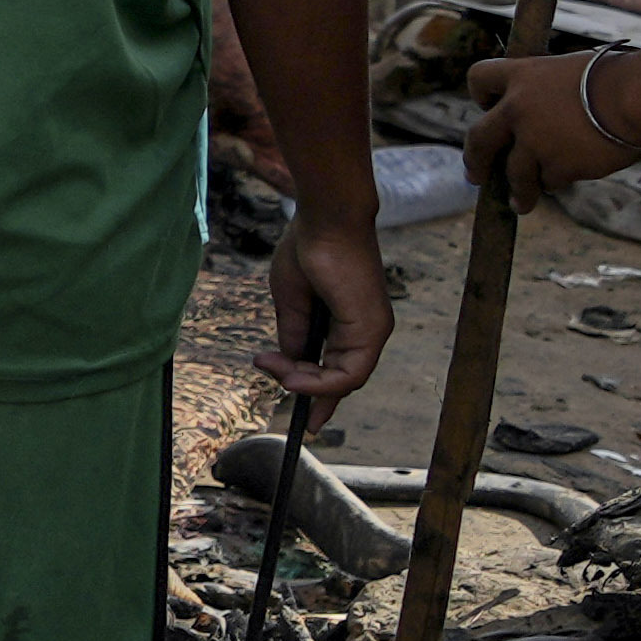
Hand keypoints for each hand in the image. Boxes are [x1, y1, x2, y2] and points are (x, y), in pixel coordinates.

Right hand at [264, 221, 392, 428]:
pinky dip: (320, 382)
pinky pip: (349, 374)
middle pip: (340, 379)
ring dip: (306, 384)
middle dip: (305, 390)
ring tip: (277, 373)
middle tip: (269, 373)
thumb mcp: (292, 301)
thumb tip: (289, 363)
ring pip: (344, 381)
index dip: (321, 395)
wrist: (324, 219)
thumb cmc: (307, 248)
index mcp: (348, 320)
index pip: (339, 368)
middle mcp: (366, 330)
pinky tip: (293, 376)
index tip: (306, 420)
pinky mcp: (371, 330)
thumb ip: (294, 334)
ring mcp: (372, 331)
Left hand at [476, 46, 640, 199]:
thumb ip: (550, 91)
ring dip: (519, 191)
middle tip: (476, 176)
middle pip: (478, 140)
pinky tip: (569, 178)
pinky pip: (550, 181)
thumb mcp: (574, 70)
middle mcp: (518, 108)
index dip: (482, 95)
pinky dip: (558, 181)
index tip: (487, 108)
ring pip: (514, 174)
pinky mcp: (556, 166)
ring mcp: (534, 141)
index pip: (479, 78)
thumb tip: (545, 115)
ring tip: (521, 203)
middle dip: (474, 162)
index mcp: (522, 75)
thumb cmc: (619, 77)